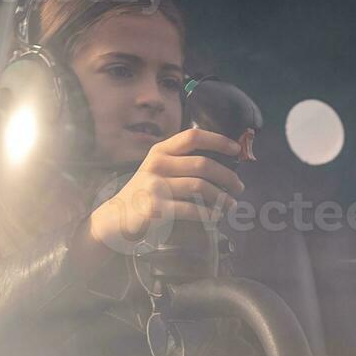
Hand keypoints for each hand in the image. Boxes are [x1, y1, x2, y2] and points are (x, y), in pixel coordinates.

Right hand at [81, 128, 244, 261]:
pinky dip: (209, 214)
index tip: (236, 150)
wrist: (116, 218)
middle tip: (239, 187)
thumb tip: (223, 164)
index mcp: (160, 151)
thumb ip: (182, 163)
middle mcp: (157, 165)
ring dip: (222, 197)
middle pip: (203, 164)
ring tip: (231, 204)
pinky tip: (215, 217)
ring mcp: (155, 187)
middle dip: (228, 176)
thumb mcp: (158, 170)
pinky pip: (192, 209)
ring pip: (200, 187)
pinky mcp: (156, 209)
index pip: (193, 137)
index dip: (218, 141)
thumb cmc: (146, 193)